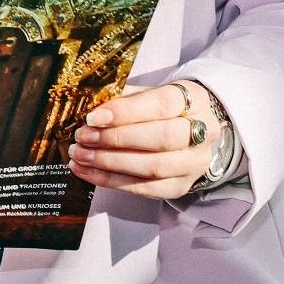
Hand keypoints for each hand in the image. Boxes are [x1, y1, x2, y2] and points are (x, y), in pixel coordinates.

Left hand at [69, 80, 220, 199]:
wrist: (188, 135)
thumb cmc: (159, 111)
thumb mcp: (145, 94)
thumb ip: (121, 98)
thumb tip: (90, 107)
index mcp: (195, 101)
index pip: (163, 104)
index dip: (126, 111)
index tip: (93, 117)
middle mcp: (203, 133)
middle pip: (163, 138)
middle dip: (116, 139)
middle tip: (83, 137)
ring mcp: (194, 163)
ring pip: (154, 167)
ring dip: (110, 163)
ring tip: (80, 155)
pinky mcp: (180, 186)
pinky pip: (145, 189)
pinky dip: (111, 181)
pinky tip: (86, 171)